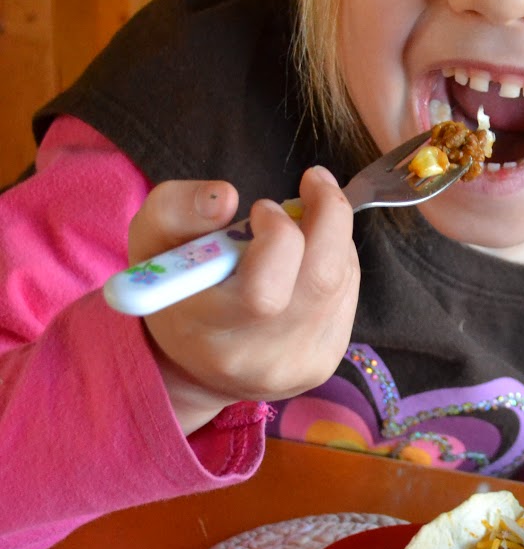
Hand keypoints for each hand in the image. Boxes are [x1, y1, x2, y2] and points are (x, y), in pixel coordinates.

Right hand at [126, 167, 359, 433]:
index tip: (263, 207)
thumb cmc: (173, 290)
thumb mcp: (150, 242)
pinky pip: (348, 296)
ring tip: (306, 218)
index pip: (265, 291)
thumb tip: (227, 197)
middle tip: (313, 183)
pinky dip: (339, 261)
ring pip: (342, 280)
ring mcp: (300, 364)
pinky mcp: (326, 362)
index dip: (277, 234)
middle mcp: (262, 359)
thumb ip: (176, 210)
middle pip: (323, 279)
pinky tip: (310, 255)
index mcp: (210, 333)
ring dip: (334, 235)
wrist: (194, 365)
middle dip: (329, 216)